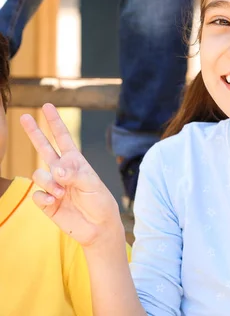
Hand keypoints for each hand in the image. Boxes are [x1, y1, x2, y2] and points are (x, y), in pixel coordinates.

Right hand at [20, 103, 122, 247]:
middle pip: (44, 148)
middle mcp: (62, 171)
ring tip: (62, 193)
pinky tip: (54, 202)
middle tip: (25, 117)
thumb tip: (56, 168)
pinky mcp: (46, 201)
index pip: (64, 139)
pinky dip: (44, 197)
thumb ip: (75, 175)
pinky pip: (36, 194)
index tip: (48, 106)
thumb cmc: (100, 203)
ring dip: (49, 183)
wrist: (98, 227)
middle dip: (35, 133)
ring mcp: (52, 185)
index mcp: (76, 162)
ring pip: (39, 174)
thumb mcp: (93, 185)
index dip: (55, 123)